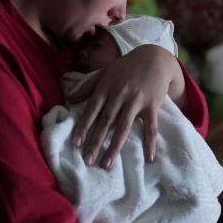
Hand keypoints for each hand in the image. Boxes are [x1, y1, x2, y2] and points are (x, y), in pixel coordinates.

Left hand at [67, 45, 184, 167]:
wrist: (154, 57)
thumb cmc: (126, 67)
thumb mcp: (104, 73)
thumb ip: (87, 87)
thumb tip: (68, 98)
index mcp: (106, 88)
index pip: (91, 110)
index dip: (83, 127)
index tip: (75, 143)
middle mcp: (119, 95)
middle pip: (105, 122)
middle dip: (96, 142)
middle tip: (88, 161)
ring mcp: (136, 101)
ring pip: (124, 127)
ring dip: (115, 147)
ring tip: (107, 164)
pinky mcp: (152, 105)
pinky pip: (151, 127)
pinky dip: (150, 143)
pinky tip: (148, 158)